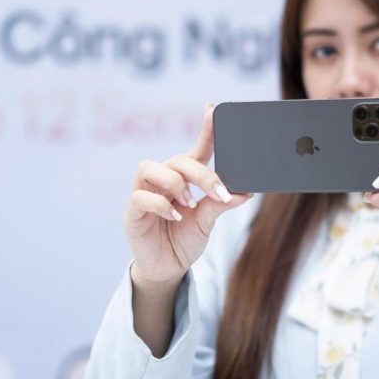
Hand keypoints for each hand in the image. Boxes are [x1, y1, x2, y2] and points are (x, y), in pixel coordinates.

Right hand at [123, 103, 252, 292]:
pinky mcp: (132, 212)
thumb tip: (246, 191)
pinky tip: (175, 216)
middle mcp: (162, 180)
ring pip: (151, 168)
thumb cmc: (184, 239)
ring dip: (175, 183)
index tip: (213, 109)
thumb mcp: (207, 221)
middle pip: (177, 160)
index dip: (205, 130)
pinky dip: (160, 204)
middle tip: (218, 193)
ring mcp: (144, 193)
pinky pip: (140, 196)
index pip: (195, 150)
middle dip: (200, 174)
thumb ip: (221, 203)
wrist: (167, 269)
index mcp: (183, 178)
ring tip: (190, 204)